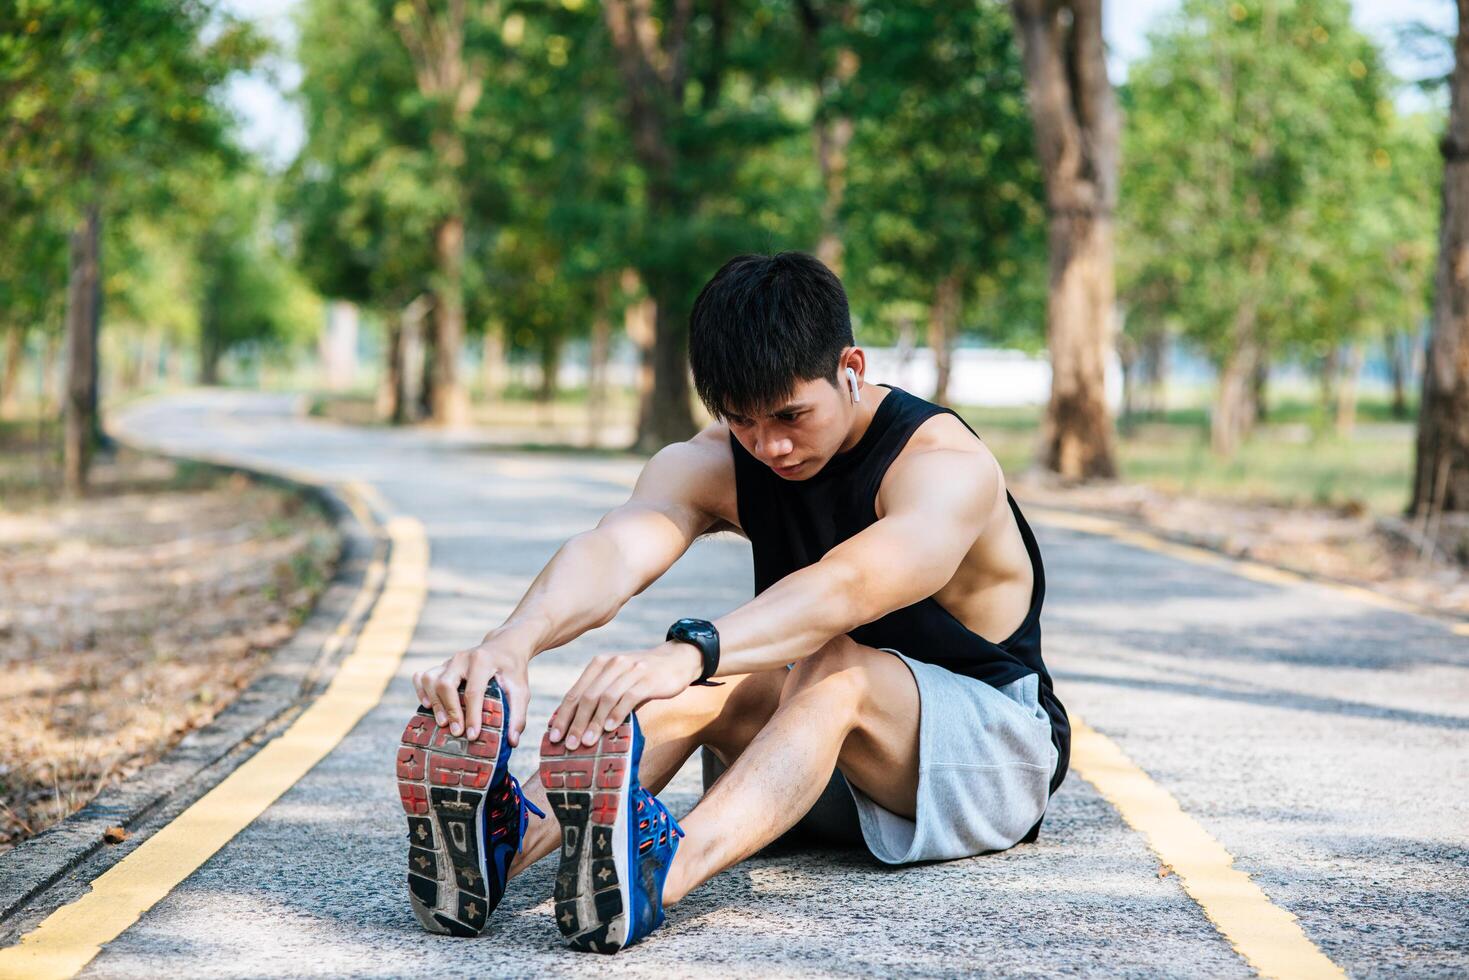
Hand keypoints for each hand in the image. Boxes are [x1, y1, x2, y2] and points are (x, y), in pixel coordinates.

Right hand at [412, 631, 531, 745]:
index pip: (474, 691)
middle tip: (457, 732)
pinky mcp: (442, 666)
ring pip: (431, 679)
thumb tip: (512, 742)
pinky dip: (421, 691)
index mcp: (483, 661)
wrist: (504, 646)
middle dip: (450, 710)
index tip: (472, 735)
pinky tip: (428, 706)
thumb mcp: (521, 689)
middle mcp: (463, 658)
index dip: (472, 715)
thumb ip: (518, 715)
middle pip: (446, 684)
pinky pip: (423, 677)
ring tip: (442, 722)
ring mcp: (450, 661)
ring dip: (435, 702)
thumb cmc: (512, 670)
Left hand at [548, 642, 701, 749]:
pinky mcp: (648, 679)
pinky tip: (610, 728)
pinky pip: (628, 697)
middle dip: (575, 723)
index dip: (563, 715)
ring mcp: (631, 670)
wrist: (677, 659)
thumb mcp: (618, 680)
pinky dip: (617, 713)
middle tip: (568, 745)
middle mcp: (612, 664)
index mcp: (599, 664)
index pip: (575, 692)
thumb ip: (600, 695)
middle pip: (587, 697)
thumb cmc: (643, 676)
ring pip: (606, 698)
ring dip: (594, 722)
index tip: (553, 736)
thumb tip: (577, 727)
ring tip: (586, 742)